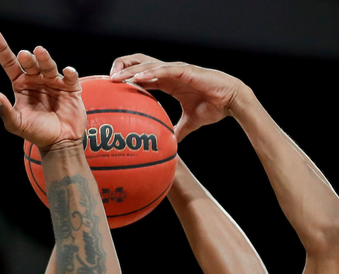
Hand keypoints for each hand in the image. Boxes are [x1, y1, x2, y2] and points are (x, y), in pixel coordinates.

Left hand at [0, 31, 85, 150]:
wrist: (59, 143)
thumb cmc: (37, 133)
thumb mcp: (17, 124)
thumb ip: (5, 111)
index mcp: (21, 84)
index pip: (9, 63)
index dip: (1, 48)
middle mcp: (37, 80)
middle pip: (30, 63)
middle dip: (27, 57)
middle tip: (24, 55)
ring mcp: (54, 82)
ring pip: (48, 66)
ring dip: (45, 58)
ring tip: (39, 52)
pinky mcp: (70, 88)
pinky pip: (70, 77)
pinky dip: (69, 73)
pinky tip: (66, 72)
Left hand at [110, 54, 245, 139]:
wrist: (231, 101)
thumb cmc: (213, 107)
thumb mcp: (190, 123)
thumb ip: (178, 131)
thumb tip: (171, 146)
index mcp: (167, 81)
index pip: (141, 75)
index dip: (126, 79)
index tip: (111, 88)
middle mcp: (169, 72)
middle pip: (139, 63)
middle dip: (121, 67)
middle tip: (107, 80)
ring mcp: (176, 69)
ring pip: (148, 65)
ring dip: (130, 71)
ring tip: (115, 77)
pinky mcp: (185, 70)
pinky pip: (164, 71)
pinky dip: (150, 73)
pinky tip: (138, 78)